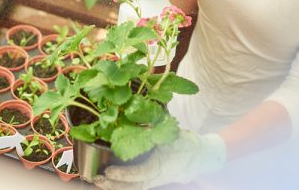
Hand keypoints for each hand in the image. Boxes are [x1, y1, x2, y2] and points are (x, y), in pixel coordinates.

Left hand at [94, 130, 225, 189]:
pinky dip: (120, 184)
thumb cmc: (188, 145)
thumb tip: (141, 115)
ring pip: (132, 188)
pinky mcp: (150, 178)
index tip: (110, 171)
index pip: (141, 173)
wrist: (202, 157)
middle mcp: (155, 176)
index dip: (125, 174)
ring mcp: (153, 180)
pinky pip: (134, 185)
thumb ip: (158, 127)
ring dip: (114, 186)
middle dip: (113, 185)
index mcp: (161, 166)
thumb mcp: (175, 134)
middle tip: (97, 179)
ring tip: (96, 181)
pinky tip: (107, 180)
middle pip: (132, 186)